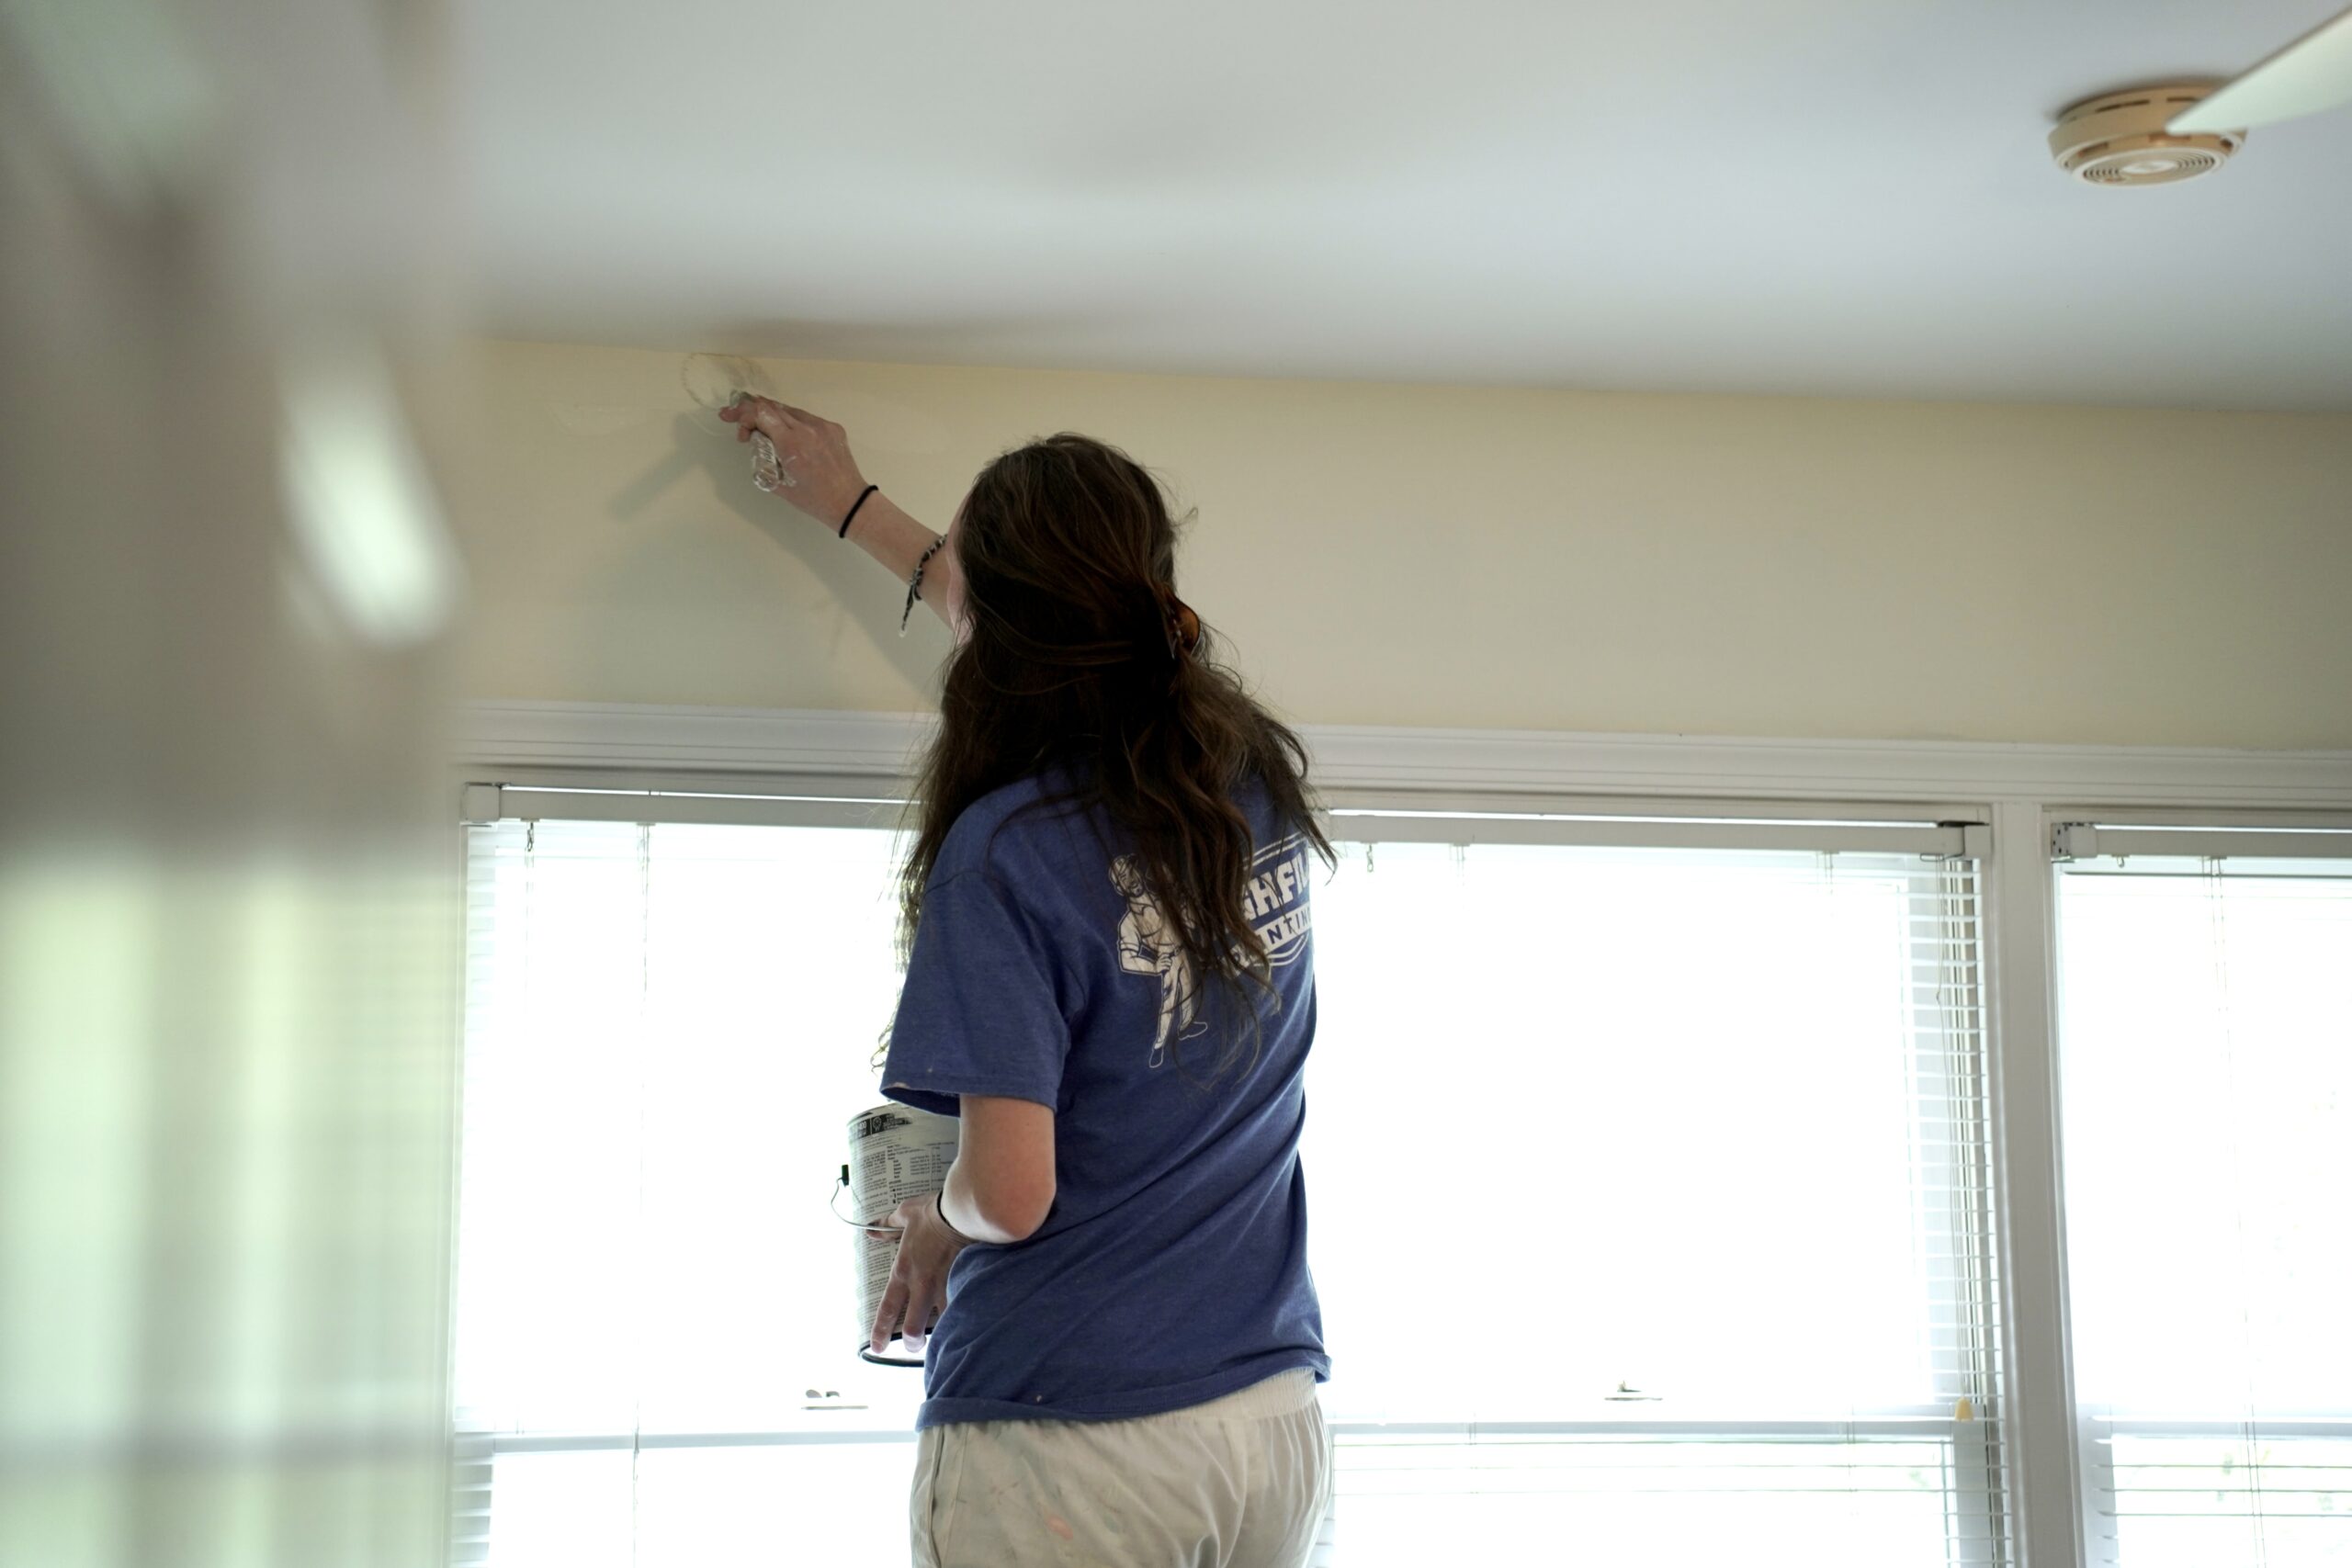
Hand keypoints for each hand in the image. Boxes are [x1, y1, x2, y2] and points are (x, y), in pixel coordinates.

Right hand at [720, 395, 870, 529]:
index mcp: (792, 445)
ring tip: (758, 424)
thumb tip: (754, 440)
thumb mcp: (778, 483)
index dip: (742, 413)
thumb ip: (763, 457)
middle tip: (735, 417)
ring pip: (789, 410)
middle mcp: (808, 430)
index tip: (730, 418)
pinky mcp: (833, 428)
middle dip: (750, 411)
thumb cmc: (814, 499)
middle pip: (772, 408)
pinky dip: (791, 421)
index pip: (761, 414)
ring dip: (770, 414)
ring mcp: (822, 426)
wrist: (849, 502)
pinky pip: (806, 418)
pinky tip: (784, 431)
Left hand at [869, 1193, 970, 1356]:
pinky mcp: (964, 1283)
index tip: (877, 1348)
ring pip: (941, 1324)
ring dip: (941, 1334)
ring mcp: (945, 1287)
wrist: (962, 1212)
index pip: (887, 1309)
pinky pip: (963, 1307)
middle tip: (914, 1346)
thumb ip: (887, 1225)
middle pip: (913, 1327)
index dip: (881, 1331)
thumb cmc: (933, 1212)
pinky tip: (968, 1323)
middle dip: (912, 1343)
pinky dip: (964, 1317)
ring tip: (945, 1338)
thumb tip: (871, 1230)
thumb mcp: (905, 1214)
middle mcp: (922, 1285)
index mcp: (904, 1271)